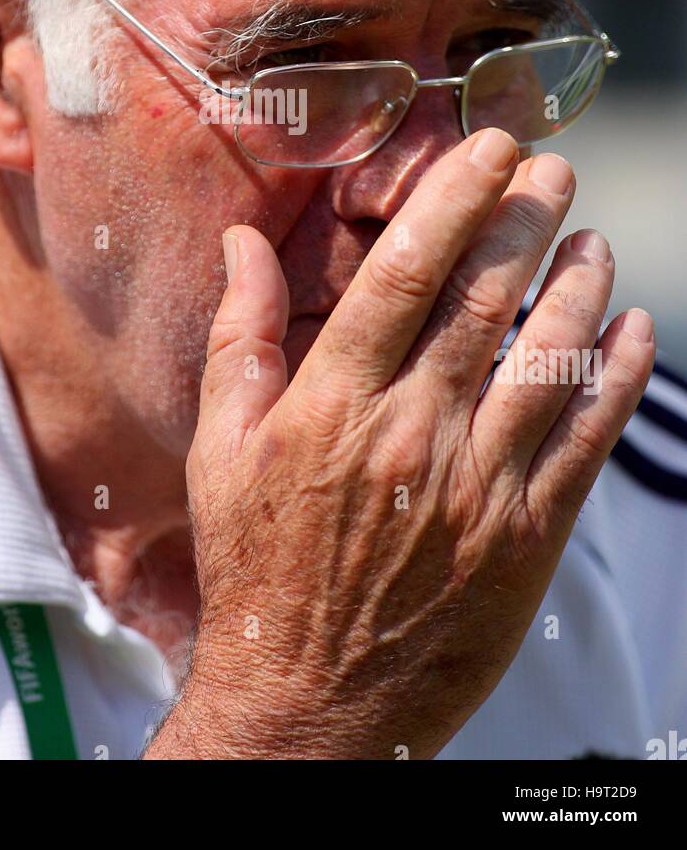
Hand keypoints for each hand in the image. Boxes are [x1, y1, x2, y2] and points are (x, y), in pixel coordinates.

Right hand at [146, 128, 653, 759]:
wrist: (306, 705)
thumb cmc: (255, 567)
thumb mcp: (220, 449)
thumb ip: (240, 337)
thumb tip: (241, 242)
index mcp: (331, 404)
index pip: (404, 274)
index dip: (454, 199)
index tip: (489, 147)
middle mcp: (410, 433)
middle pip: (485, 300)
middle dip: (527, 219)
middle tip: (553, 167)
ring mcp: (476, 487)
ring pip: (546, 359)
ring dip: (580, 286)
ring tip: (592, 239)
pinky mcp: (524, 538)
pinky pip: (586, 442)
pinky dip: (617, 379)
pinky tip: (633, 332)